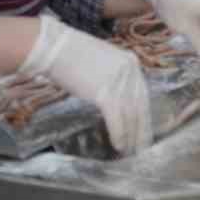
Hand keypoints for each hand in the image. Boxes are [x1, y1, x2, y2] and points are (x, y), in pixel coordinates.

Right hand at [20, 15, 152, 153]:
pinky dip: (119, 134)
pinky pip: (116, 118)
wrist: (54, 47)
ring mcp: (118, 81)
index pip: (142, 94)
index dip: (144, 115)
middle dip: (142, 130)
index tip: (145, 130)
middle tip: (144, 148)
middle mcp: (130, 71)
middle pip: (140, 106)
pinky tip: (119, 145)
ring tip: (131, 151)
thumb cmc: (72, 55)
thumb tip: (116, 99)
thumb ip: (114, 77)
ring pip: (130, 115)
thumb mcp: (103, 62)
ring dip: (131, 136)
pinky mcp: (104, 92)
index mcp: (131, 62)